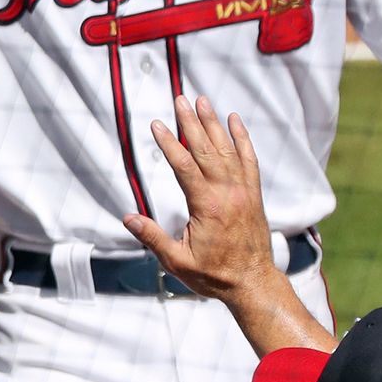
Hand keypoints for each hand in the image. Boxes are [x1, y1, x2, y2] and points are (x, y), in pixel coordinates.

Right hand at [123, 95, 282, 301]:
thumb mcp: (177, 261)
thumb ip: (152, 237)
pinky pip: (249, 160)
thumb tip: (128, 218)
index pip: (183, 166)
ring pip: (227, 150)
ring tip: (202, 100)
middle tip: (180, 99)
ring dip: (214, 124)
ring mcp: (243, 191)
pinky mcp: (253, 194)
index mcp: (206, 206)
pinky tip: (234, 121)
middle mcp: (227, 193)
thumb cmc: (214, 275)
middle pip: (205, 150)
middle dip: (191, 122)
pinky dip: (242, 139)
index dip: (169, 144)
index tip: (157, 125)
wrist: (253, 283)